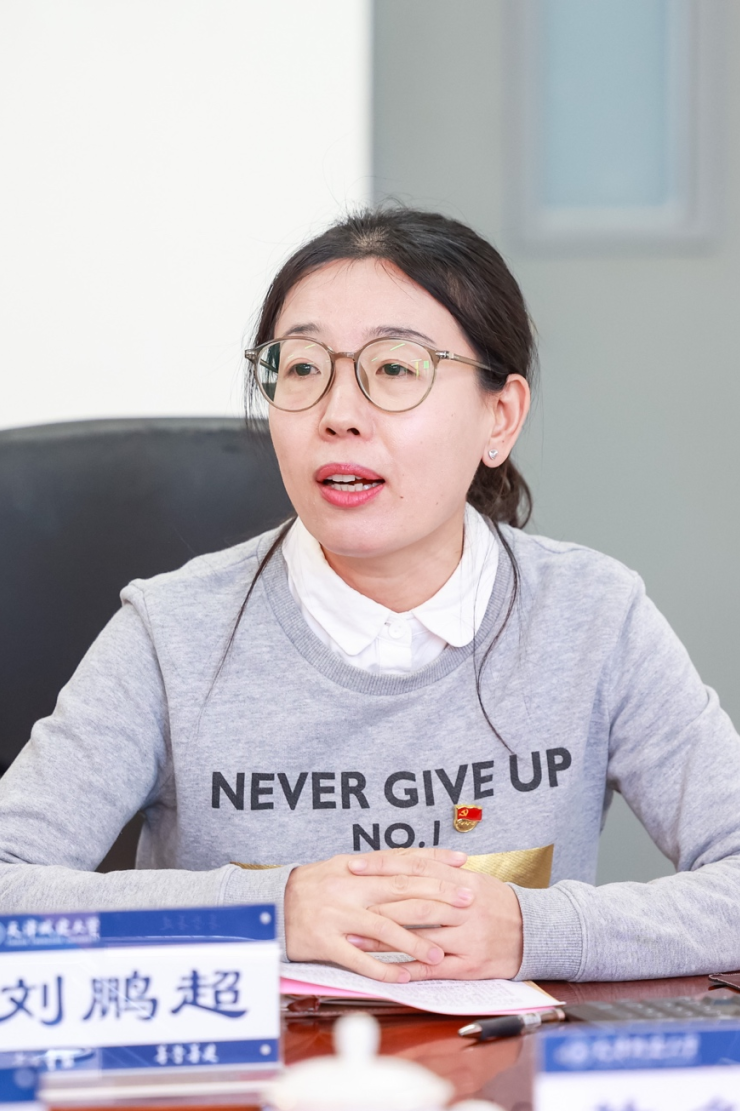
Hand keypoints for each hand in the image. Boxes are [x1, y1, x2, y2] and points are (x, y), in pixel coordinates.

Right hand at [284, 847, 472, 982]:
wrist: (271, 904)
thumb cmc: (313, 886)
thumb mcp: (342, 867)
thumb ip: (376, 867)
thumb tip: (413, 862)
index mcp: (357, 868)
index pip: (403, 861)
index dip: (434, 860)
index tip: (462, 861)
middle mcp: (351, 889)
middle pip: (402, 890)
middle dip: (437, 895)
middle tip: (467, 902)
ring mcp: (338, 915)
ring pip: (383, 928)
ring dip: (415, 942)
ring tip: (440, 955)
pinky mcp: (325, 942)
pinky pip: (358, 958)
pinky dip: (382, 969)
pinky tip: (403, 978)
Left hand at [346, 856, 523, 979]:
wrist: (534, 932)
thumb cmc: (497, 903)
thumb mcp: (473, 878)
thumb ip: (440, 870)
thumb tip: (402, 860)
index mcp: (463, 880)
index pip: (416, 868)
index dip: (384, 866)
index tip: (355, 866)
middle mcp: (465, 907)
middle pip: (414, 903)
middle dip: (377, 904)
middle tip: (345, 904)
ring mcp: (468, 938)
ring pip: (420, 937)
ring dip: (385, 940)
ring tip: (355, 938)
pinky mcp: (471, 966)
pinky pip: (435, 969)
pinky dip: (410, 969)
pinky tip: (387, 970)